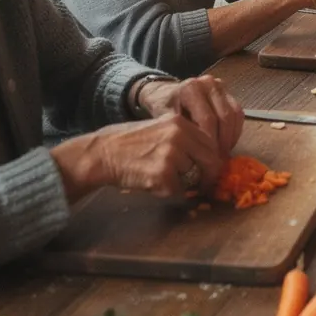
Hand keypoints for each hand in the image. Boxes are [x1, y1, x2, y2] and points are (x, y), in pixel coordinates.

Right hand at [52, 114, 225, 201]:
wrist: (102, 153)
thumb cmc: (131, 144)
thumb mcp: (161, 130)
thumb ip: (185, 140)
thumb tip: (211, 159)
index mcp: (181, 123)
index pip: (211, 143)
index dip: (213, 159)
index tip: (210, 170)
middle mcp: (179, 135)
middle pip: (211, 160)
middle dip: (209, 176)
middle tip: (202, 185)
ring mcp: (171, 154)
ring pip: (193, 176)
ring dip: (182, 183)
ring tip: (162, 177)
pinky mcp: (162, 174)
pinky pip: (177, 190)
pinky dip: (169, 192)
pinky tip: (152, 184)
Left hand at [137, 75, 243, 156]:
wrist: (164, 92)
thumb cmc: (163, 108)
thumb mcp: (166, 120)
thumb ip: (181, 134)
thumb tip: (195, 156)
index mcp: (192, 89)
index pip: (207, 118)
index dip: (210, 141)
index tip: (209, 160)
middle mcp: (209, 84)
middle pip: (224, 116)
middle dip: (223, 141)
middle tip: (219, 160)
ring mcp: (220, 86)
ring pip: (235, 114)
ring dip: (231, 136)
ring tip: (223, 154)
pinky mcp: (227, 93)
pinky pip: (238, 113)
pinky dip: (235, 130)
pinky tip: (227, 144)